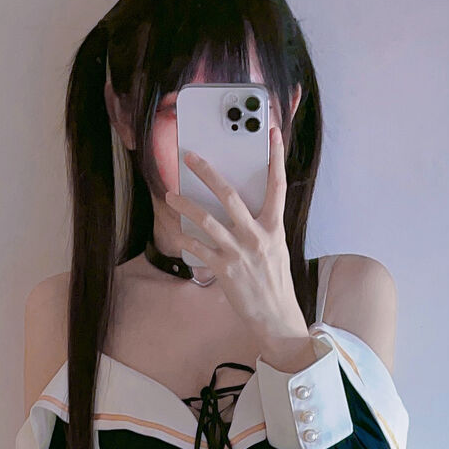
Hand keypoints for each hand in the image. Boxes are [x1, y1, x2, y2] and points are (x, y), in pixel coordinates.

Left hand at [163, 124, 309, 354]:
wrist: (276, 315)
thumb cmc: (274, 281)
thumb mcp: (275, 248)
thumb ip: (260, 226)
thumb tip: (239, 208)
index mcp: (274, 227)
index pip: (277, 185)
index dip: (276, 157)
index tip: (271, 133)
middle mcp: (257, 236)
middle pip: (230, 195)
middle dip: (208, 174)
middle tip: (191, 158)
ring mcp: (240, 252)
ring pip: (207, 219)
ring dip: (185, 205)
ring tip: (171, 195)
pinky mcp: (224, 269)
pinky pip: (198, 248)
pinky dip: (184, 238)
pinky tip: (176, 231)